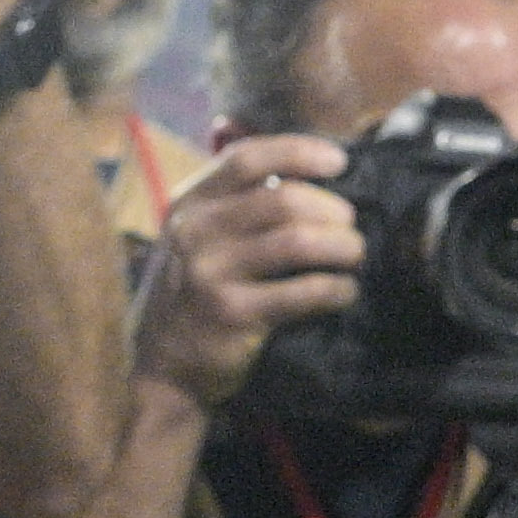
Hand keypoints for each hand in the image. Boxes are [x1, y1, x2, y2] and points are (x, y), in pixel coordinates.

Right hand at [131, 132, 358, 408]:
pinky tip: (345, 291)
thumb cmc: (197, 291)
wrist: (163, 365)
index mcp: (190, 203)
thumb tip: (315, 176)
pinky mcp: (232, 314)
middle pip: (283, 199)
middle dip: (332, 210)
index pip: (246, 158)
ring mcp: (210, 273)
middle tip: (351, 225)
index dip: (298, 152)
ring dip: (341, 246)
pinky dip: (336, 288)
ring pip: (297, 241)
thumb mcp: (201, 237)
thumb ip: (239, 202)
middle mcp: (195, 232)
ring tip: (354, 254)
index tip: (339, 162)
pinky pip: (303, 292)